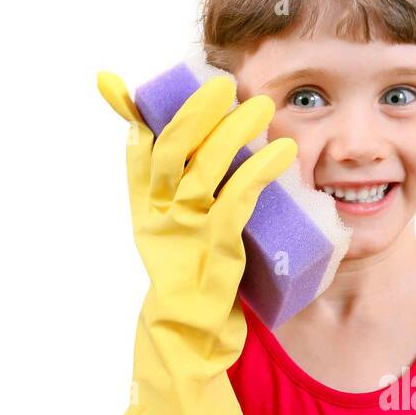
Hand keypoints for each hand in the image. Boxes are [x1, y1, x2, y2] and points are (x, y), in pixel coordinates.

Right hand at [97, 70, 296, 371]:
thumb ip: (179, 193)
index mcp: (145, 205)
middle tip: (223, 83)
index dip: (134, 113)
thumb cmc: (190, 275)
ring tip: (262, 107)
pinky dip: (261, 169)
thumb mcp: (174, 232)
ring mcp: (186, 228)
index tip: (132, 83)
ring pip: (205, 166)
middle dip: (196, 110)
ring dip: (234, 131)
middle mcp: (159, 212)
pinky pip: (239, 196)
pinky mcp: (217, 244)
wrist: (190, 332)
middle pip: (171, 148)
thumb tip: (189, 163)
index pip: (138, 150)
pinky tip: (283, 152)